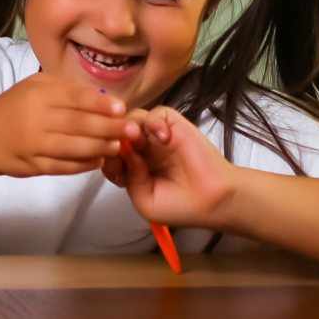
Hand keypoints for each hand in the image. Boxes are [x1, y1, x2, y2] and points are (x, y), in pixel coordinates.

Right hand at [0, 73, 135, 177]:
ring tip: (119, 145)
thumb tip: (101, 97)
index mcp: (38, 95)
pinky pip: (64, 166)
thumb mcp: (33, 86)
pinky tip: (99, 160)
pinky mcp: (34, 165)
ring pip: (74, 147)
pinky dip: (84, 165)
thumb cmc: (13, 108)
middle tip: (132, 129)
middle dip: (109, 127)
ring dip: (101, 147)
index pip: (75, 98)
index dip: (101, 104)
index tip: (122, 108)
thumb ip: (64, 88)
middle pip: (79, 123)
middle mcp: (36, 119)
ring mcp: (34, 145)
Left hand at [101, 106, 237, 228]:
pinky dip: (155, 122)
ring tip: (142, 145)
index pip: (107, 153)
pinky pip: (156, 113)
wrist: (213, 200)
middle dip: (114, 140)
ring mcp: (156, 137)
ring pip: (132, 119)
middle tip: (123, 151)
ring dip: (131, 129)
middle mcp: (141, 149)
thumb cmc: (180, 206)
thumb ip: (129, 177)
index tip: (116, 169)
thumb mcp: (144, 201)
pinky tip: (164, 138)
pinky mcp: (173, 125)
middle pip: (115, 133)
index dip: (105, 157)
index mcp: (131, 168)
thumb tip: (124, 151)